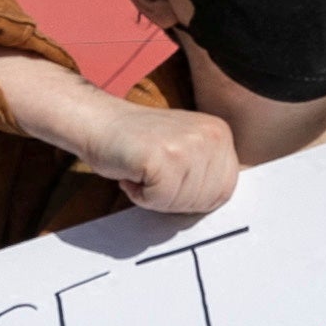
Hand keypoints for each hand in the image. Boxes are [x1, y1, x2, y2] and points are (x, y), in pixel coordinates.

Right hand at [98, 95, 241, 219]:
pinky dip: (140, 196)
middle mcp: (211, 136)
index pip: (225, 191)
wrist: (99, 122)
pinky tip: (132, 173)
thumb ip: (208, 171)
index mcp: (220, 134)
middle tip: (154, 176)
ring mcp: (189, 145)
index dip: (195, 199)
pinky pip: (159, 200)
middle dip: (175, 200)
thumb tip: (222, 203)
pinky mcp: (164, 156)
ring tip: (143, 171)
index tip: (173, 182)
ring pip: (183, 203)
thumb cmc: (139, 143)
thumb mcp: (186, 148)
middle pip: (206, 201)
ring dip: (156, 198)